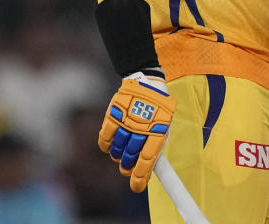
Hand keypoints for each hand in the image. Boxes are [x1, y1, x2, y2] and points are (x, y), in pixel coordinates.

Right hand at [98, 72, 175, 192]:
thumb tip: (148, 171)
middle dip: (128, 167)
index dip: (140, 176)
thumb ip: (156, 147)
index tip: (136, 187)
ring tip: (122, 151)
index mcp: (158, 130)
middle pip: (130, 156)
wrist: (146, 83)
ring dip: (118, 155)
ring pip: (117, 149)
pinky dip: (106, 146)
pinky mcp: (113, 115)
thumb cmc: (157, 109)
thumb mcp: (163, 126)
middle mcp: (141, 126)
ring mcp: (126, 121)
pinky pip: (105, 139)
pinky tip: (111, 144)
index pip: (147, 159)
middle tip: (127, 168)